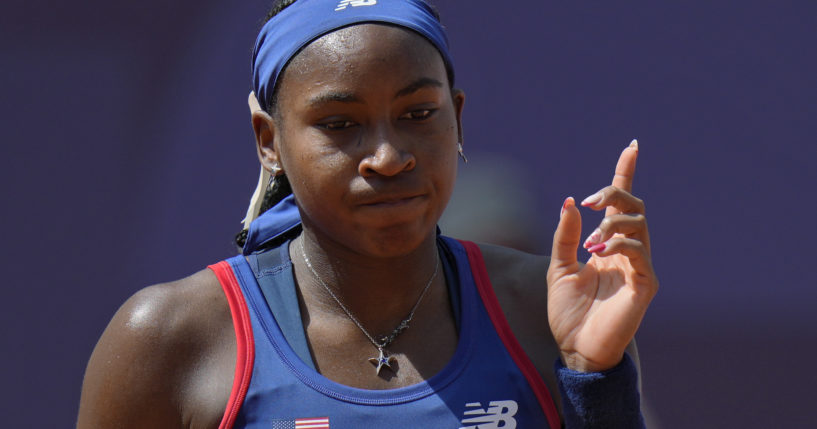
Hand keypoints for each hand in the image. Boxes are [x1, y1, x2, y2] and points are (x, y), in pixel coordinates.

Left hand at [547, 140, 658, 371]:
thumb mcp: (559, 267)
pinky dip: (620, 244)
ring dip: (611, 224)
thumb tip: (572, 201)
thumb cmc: (568, 312)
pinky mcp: (646, 284)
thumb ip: (566, 235)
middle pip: (633, 206)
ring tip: (590, 244)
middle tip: (589, 203)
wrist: (576, 347)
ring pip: (639, 224)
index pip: (620, 204)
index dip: (625, 174)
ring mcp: (639, 267)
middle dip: (613, 194)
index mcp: (608, 245)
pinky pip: (640, 251)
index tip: (631, 147)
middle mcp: (627, 251)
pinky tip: (599, 253)